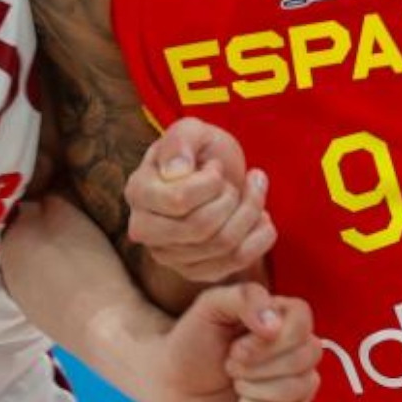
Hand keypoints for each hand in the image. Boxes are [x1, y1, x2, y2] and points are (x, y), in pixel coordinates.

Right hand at [125, 118, 275, 281]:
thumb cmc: (202, 150)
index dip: (211, 182)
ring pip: (222, 246)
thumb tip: (175, 171)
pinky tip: (262, 216)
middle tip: (236, 181)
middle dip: (232, 199)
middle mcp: (144, 229)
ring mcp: (168, 255)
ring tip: (255, 189)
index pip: (179, 201)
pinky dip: (260, 236)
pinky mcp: (195, 271)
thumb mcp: (193, 130)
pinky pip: (236, 263)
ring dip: (251, 212)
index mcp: (138, 191)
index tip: (215, 167)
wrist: (218, 175)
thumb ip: (180, 140)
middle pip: (199, 228)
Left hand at [153, 282, 321, 401]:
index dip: (271, 339)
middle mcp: (296, 347)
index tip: (236, 347)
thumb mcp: (211, 305)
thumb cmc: (194, 340)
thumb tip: (274, 326)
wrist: (174, 384)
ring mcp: (296, 381)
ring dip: (254, 388)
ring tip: (234, 382)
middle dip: (257, 365)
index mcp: (283, 315)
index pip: (303, 320)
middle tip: (230, 364)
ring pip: (300, 386)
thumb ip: (245, 297)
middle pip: (308, 354)